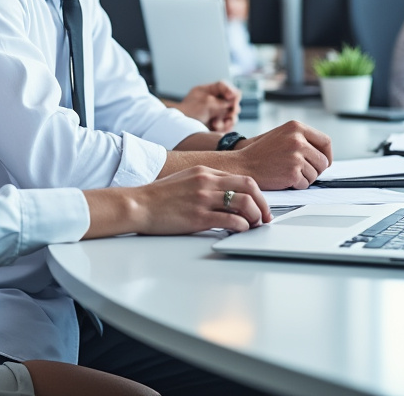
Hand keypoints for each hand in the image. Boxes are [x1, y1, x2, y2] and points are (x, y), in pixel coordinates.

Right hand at [82, 167, 270, 238]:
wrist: (138, 205)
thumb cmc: (159, 197)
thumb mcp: (186, 180)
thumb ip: (207, 184)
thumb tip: (227, 197)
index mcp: (205, 172)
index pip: (242, 178)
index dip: (257, 194)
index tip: (261, 206)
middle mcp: (207, 182)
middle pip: (249, 187)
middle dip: (263, 204)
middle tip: (265, 217)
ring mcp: (204, 199)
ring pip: (244, 204)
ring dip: (255, 217)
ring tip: (254, 226)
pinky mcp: (199, 217)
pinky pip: (230, 221)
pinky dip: (242, 227)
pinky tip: (240, 231)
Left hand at [176, 81, 239, 131]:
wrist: (179, 129)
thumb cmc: (189, 112)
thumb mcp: (206, 103)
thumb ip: (221, 100)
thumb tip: (235, 97)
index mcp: (209, 91)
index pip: (223, 86)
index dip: (230, 90)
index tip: (232, 97)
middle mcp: (214, 101)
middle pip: (232, 101)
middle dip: (232, 108)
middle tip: (228, 113)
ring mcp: (217, 113)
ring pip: (232, 114)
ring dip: (227, 119)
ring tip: (216, 123)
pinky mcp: (218, 124)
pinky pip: (229, 125)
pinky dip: (225, 127)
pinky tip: (216, 128)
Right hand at [233, 121, 332, 189]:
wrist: (243, 165)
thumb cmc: (260, 153)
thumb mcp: (282, 135)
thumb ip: (301, 139)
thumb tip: (323, 153)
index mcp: (296, 127)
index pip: (326, 141)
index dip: (327, 154)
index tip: (323, 162)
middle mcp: (297, 139)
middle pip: (323, 161)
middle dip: (315, 170)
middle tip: (301, 171)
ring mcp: (295, 156)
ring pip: (315, 174)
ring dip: (304, 178)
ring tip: (287, 172)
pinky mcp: (293, 172)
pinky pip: (305, 184)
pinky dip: (297, 185)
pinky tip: (283, 179)